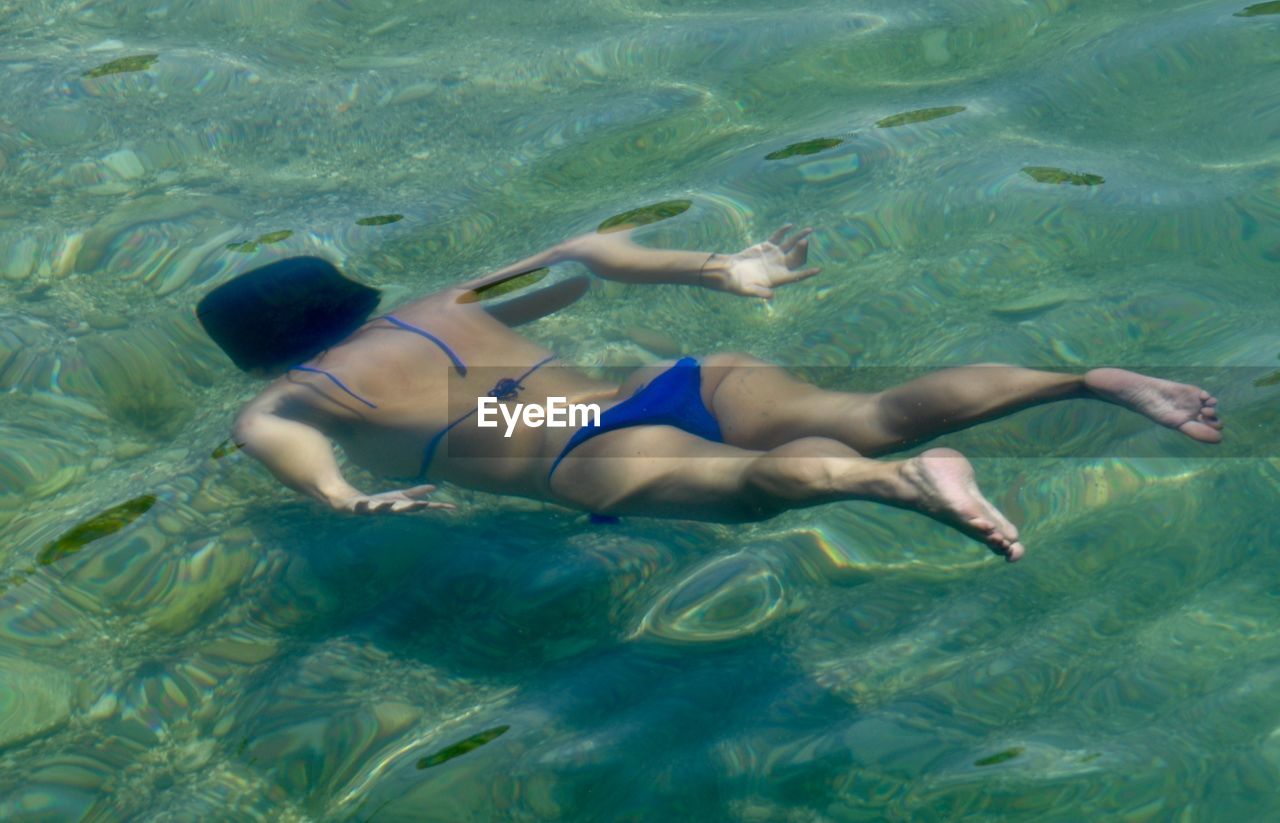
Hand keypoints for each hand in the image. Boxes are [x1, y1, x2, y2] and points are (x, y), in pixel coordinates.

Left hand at [337, 484, 455, 514]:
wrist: (351, 505)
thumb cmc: (377, 502)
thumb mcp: (399, 497)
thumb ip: (416, 493)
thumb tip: (435, 487)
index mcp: (400, 508)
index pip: (420, 507)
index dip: (436, 507)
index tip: (452, 507)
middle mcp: (388, 511)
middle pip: (402, 509)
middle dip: (413, 507)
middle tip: (426, 504)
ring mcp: (373, 510)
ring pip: (381, 509)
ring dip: (387, 507)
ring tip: (392, 503)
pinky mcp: (358, 507)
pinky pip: (361, 506)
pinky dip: (363, 504)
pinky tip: (365, 501)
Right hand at [712, 225, 821, 298]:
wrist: (730, 273)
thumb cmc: (738, 285)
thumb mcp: (748, 290)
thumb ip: (760, 292)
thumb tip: (771, 296)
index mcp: (778, 278)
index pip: (796, 276)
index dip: (807, 273)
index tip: (818, 270)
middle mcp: (779, 266)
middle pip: (796, 257)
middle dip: (801, 250)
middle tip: (805, 241)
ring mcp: (774, 255)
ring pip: (790, 245)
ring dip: (799, 237)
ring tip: (809, 230)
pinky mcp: (767, 246)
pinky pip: (778, 237)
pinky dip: (783, 231)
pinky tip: (790, 225)